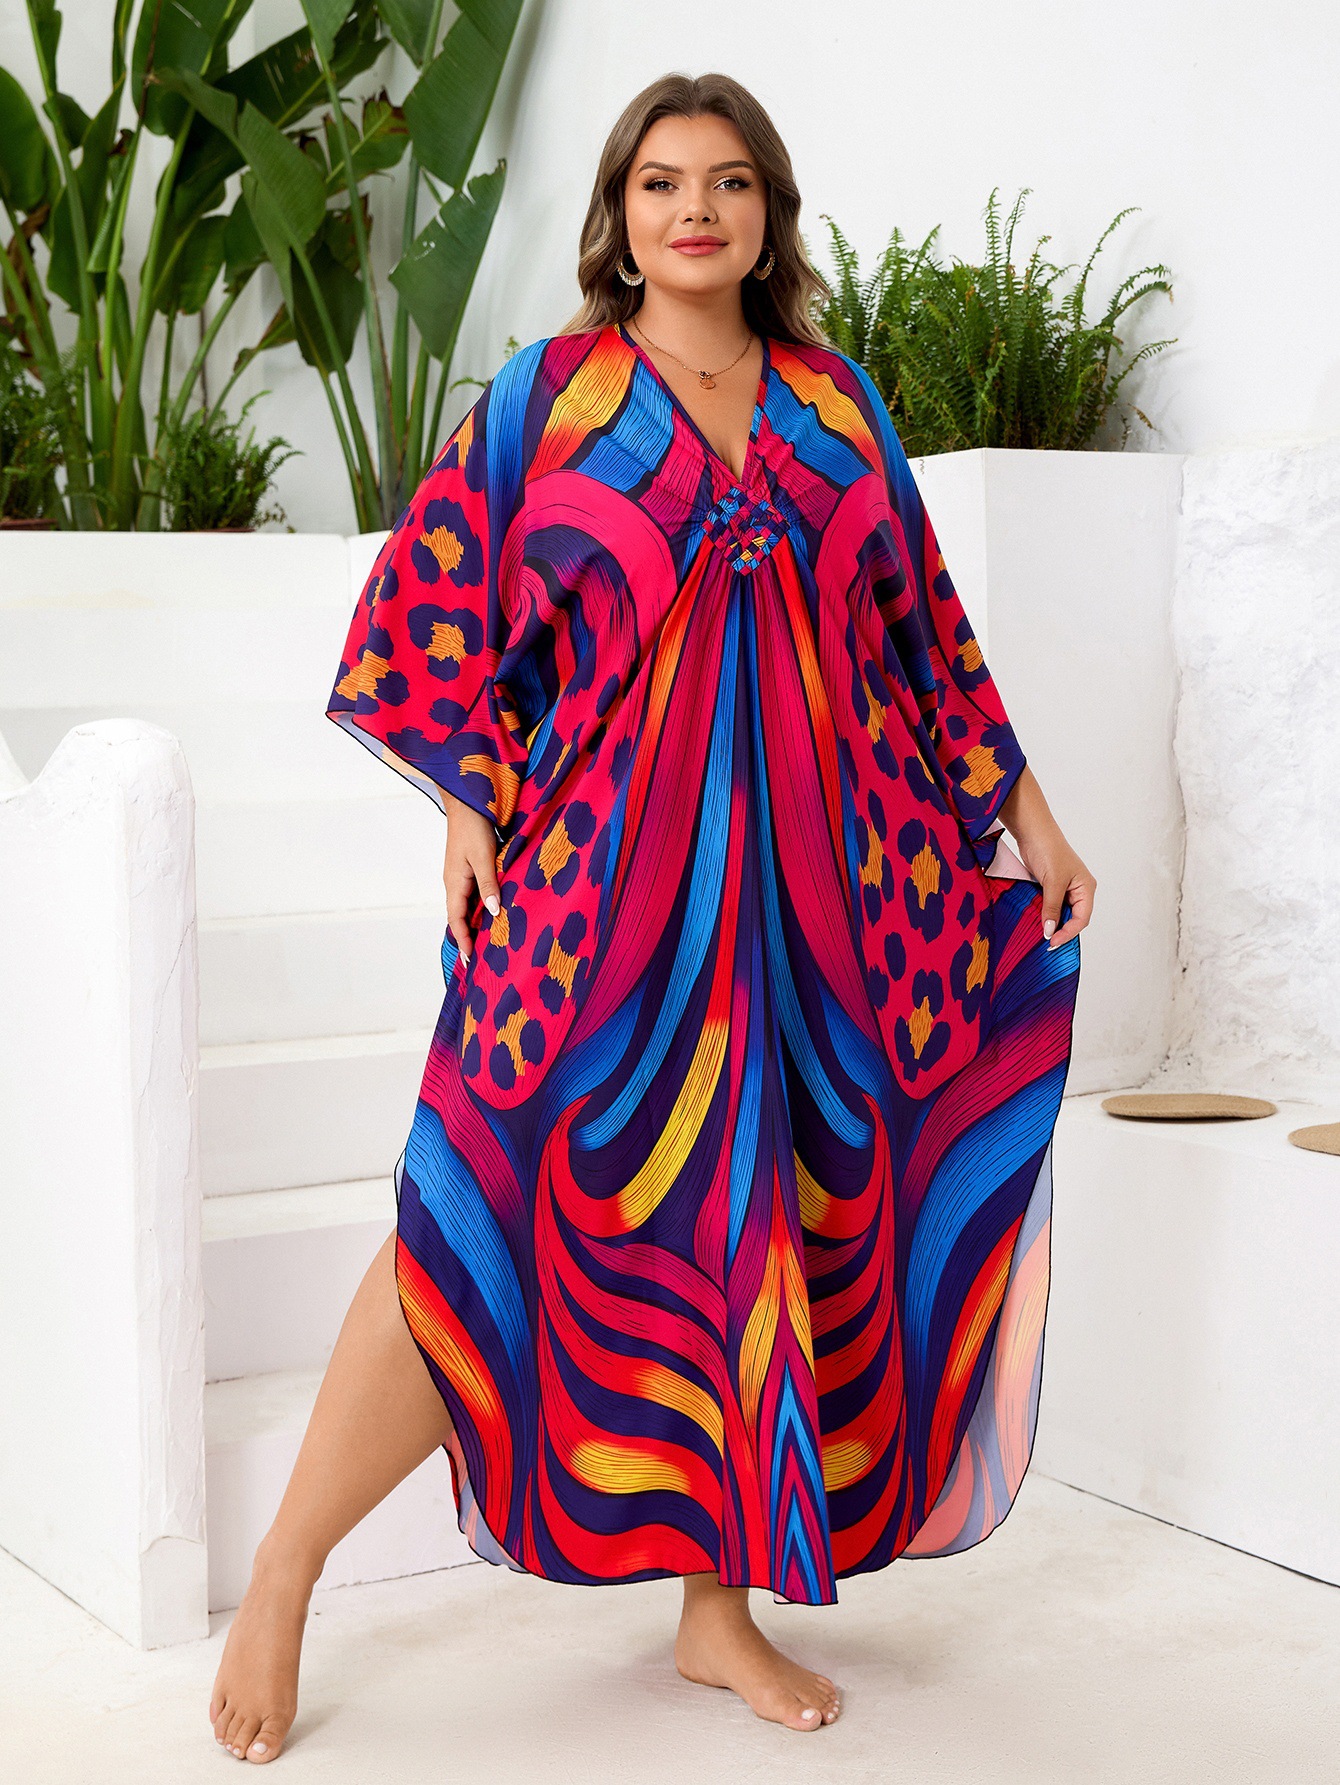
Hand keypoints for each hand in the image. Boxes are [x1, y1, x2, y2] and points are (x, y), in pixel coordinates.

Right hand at [442, 792, 500, 962]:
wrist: (468, 803)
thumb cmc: (474, 827)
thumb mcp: (484, 857)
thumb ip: (488, 884)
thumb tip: (493, 912)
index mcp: (454, 882)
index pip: (456, 919)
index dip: (463, 939)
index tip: (469, 960)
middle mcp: (455, 882)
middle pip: (460, 916)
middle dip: (468, 937)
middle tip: (479, 959)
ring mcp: (461, 876)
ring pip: (467, 906)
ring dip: (475, 924)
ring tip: (486, 942)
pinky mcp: (469, 869)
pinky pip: (473, 894)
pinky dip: (480, 907)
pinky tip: (492, 913)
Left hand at [998, 766, 1095, 950]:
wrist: (1033, 832)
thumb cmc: (1049, 850)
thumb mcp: (1052, 882)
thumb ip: (1051, 908)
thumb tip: (1050, 931)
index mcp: (1086, 888)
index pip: (1082, 918)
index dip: (1068, 933)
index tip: (1052, 942)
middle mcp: (1079, 890)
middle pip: (1072, 919)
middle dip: (1060, 931)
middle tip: (1045, 943)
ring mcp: (1064, 889)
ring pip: (1060, 914)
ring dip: (1051, 924)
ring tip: (1039, 935)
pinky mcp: (1050, 887)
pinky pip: (1050, 907)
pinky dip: (1044, 915)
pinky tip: (1035, 922)